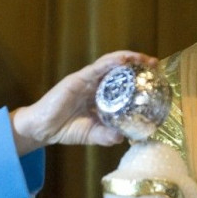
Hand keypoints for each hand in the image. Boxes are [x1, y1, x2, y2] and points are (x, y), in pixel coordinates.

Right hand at [10, 50, 156, 153]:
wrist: (41, 129)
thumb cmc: (64, 129)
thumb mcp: (91, 134)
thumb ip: (106, 135)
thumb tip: (123, 138)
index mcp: (100, 96)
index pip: (122, 83)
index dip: (137, 79)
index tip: (155, 79)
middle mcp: (95, 84)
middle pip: (119, 70)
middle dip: (137, 65)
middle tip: (154, 64)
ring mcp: (86, 80)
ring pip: (110, 64)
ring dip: (128, 59)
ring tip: (143, 59)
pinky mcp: (78, 79)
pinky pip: (97, 68)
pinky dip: (111, 62)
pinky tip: (123, 61)